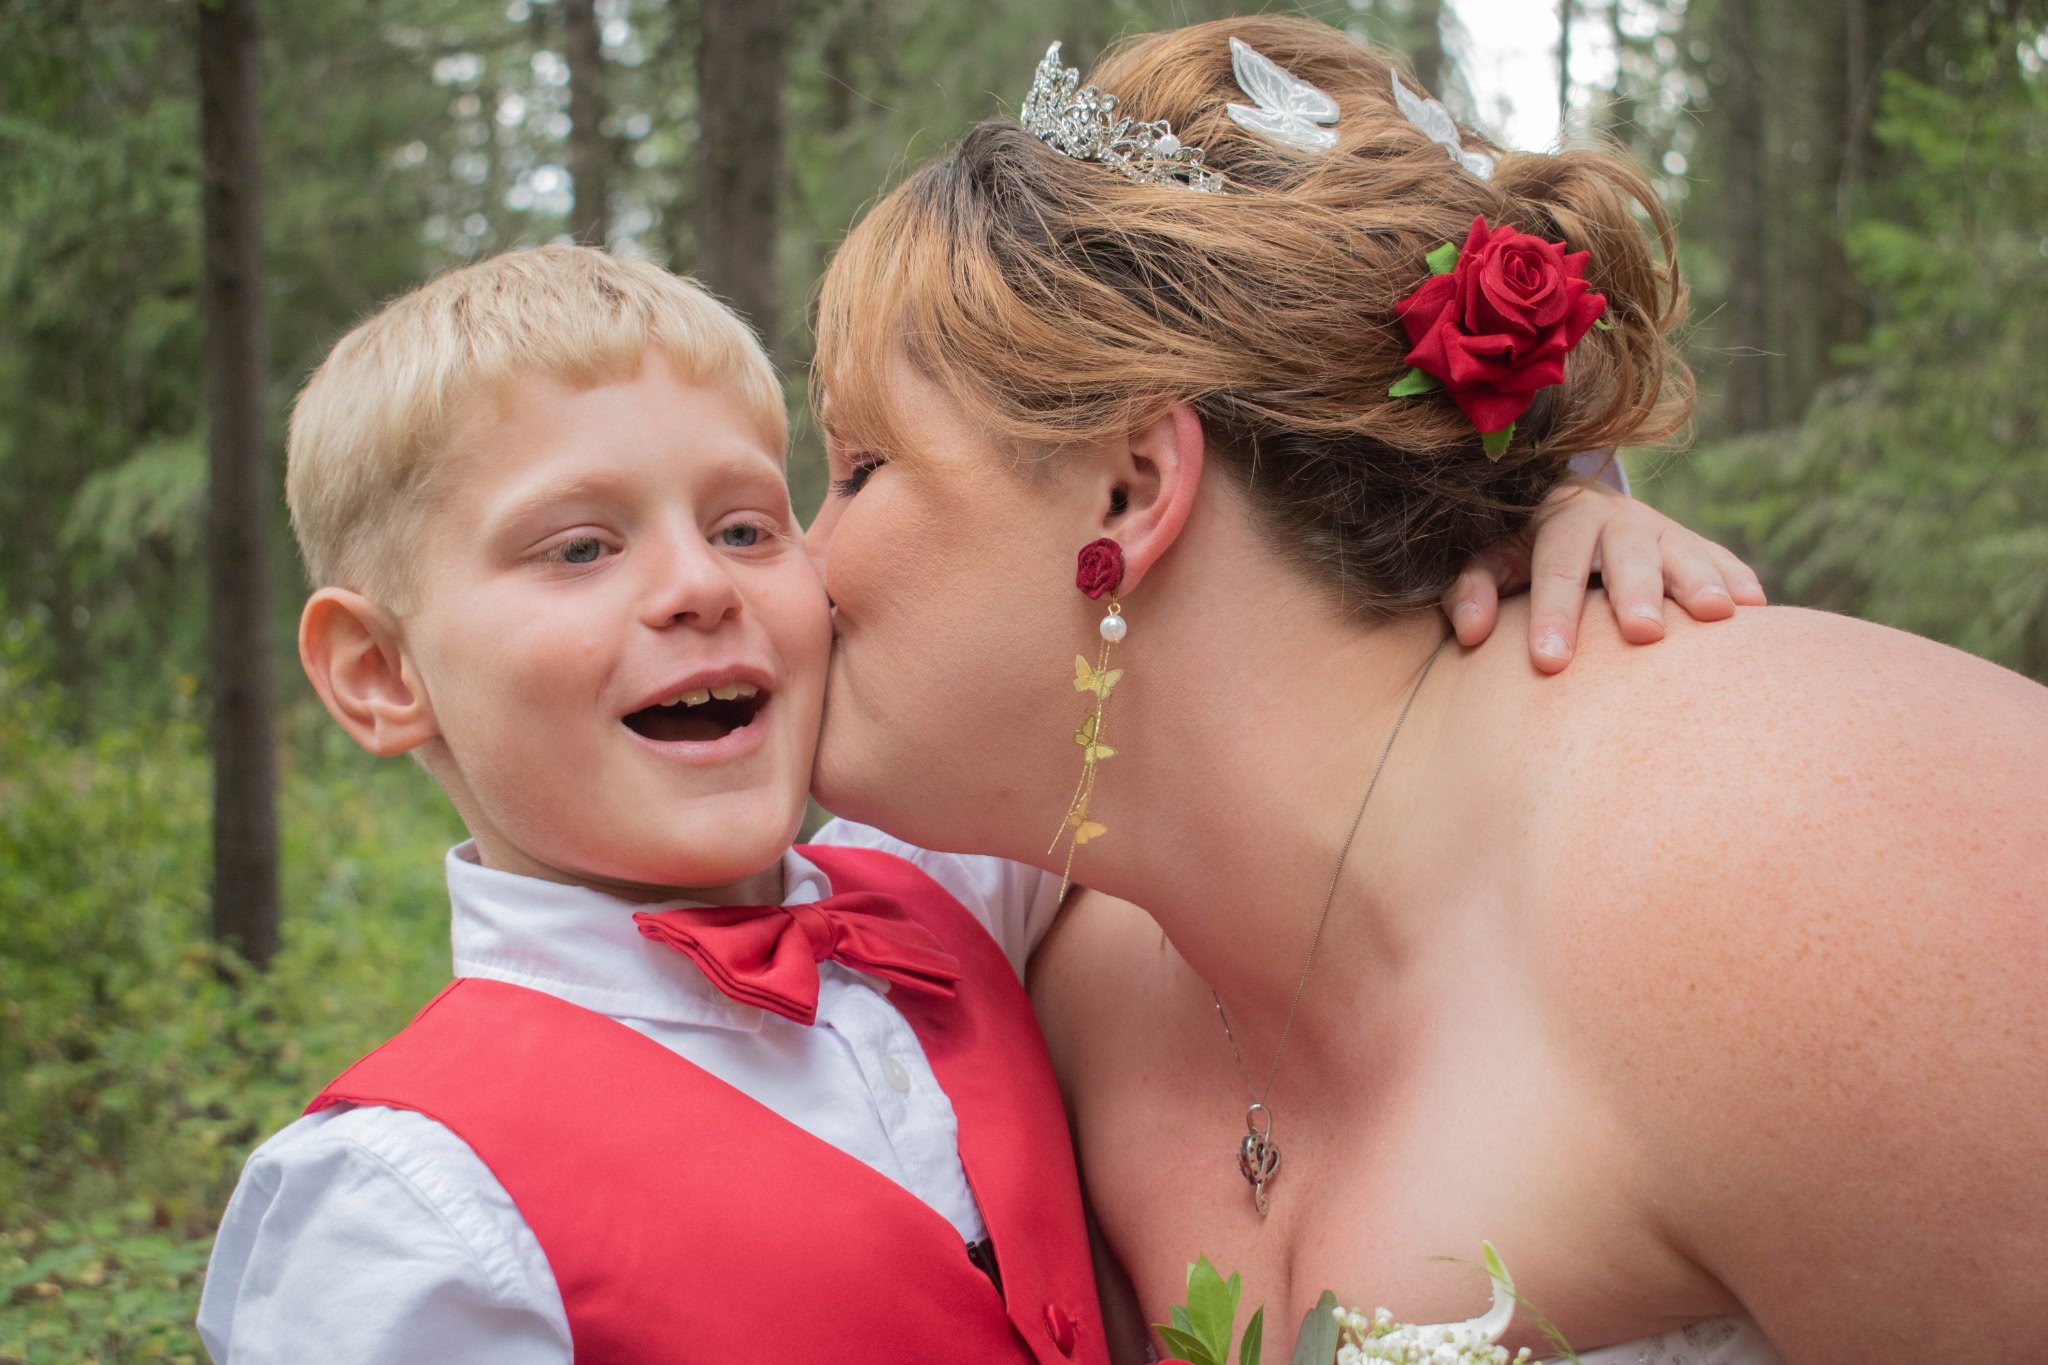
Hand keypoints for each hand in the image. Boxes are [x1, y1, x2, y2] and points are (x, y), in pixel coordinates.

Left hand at [1443, 480, 1765, 672]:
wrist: (1574, 519)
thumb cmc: (1526, 557)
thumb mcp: (1495, 562)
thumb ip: (1474, 589)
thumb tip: (1470, 632)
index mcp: (1559, 517)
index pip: (1554, 562)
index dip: (1551, 610)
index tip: (1549, 663)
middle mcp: (1613, 518)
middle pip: (1625, 550)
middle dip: (1635, 590)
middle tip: (1642, 633)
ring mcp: (1661, 530)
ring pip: (1682, 549)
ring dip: (1698, 580)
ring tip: (1715, 615)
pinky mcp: (1695, 546)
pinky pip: (1721, 559)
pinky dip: (1736, 578)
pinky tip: (1755, 606)